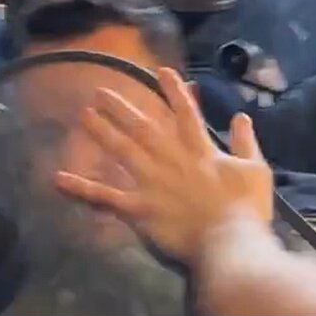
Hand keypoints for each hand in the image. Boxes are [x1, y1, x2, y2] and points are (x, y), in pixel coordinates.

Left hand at [56, 68, 274, 264]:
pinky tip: (59, 178)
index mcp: (200, 149)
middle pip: (143, 127)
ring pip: (122, 151)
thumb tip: (240, 116)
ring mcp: (152, 182)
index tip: (160, 72)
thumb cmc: (247, 208)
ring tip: (84, 115)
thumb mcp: (256, 168)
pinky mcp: (138, 209)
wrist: (230, 243)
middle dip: (122, 107)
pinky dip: (82, 188)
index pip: (185, 113)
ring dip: (102, 132)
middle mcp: (171, 159)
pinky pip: (106, 197)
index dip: (173, 91)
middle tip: (101, 91)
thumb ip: (246, 141)